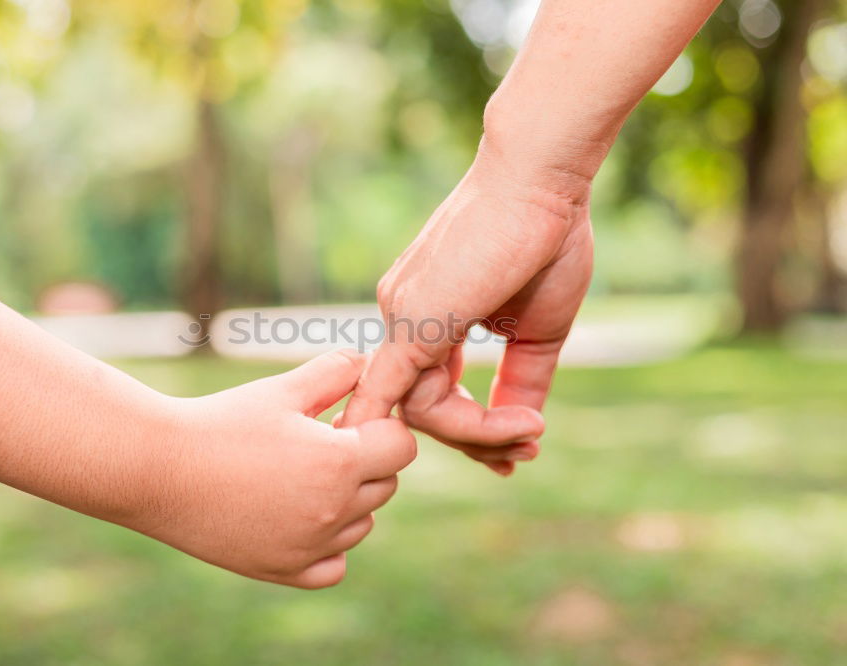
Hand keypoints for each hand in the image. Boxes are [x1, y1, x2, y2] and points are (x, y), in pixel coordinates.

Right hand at [130, 350, 416, 588]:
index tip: (346, 418)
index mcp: (339, 462)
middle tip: (317, 442)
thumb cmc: (221, 421)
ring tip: (300, 475)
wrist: (159, 468)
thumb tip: (367, 364)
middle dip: (365, 460)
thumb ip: (336, 372)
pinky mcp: (282, 570)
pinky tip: (300, 515)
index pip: (402, 446)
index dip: (381, 426)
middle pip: (386, 484)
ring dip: (348, 500)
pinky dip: (329, 544)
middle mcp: (333, 512)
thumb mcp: (282, 389)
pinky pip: (333, 565)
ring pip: (363, 523)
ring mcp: (309, 547)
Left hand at [342, 134, 593, 474]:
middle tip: (526, 447)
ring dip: (478, 435)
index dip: (473, 427)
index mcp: (427, 313)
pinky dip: (450, 428)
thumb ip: (522, 380)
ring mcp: (401, 315)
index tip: (523, 440)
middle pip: (422, 409)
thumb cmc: (546, 236)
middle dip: (476, 441)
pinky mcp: (413, 317)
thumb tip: (523, 428)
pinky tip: (495, 447)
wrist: (543, 178)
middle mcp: (402, 315)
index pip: (432, 392)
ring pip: (420, 411)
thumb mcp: (536, 327)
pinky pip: (406, 395)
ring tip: (529, 430)